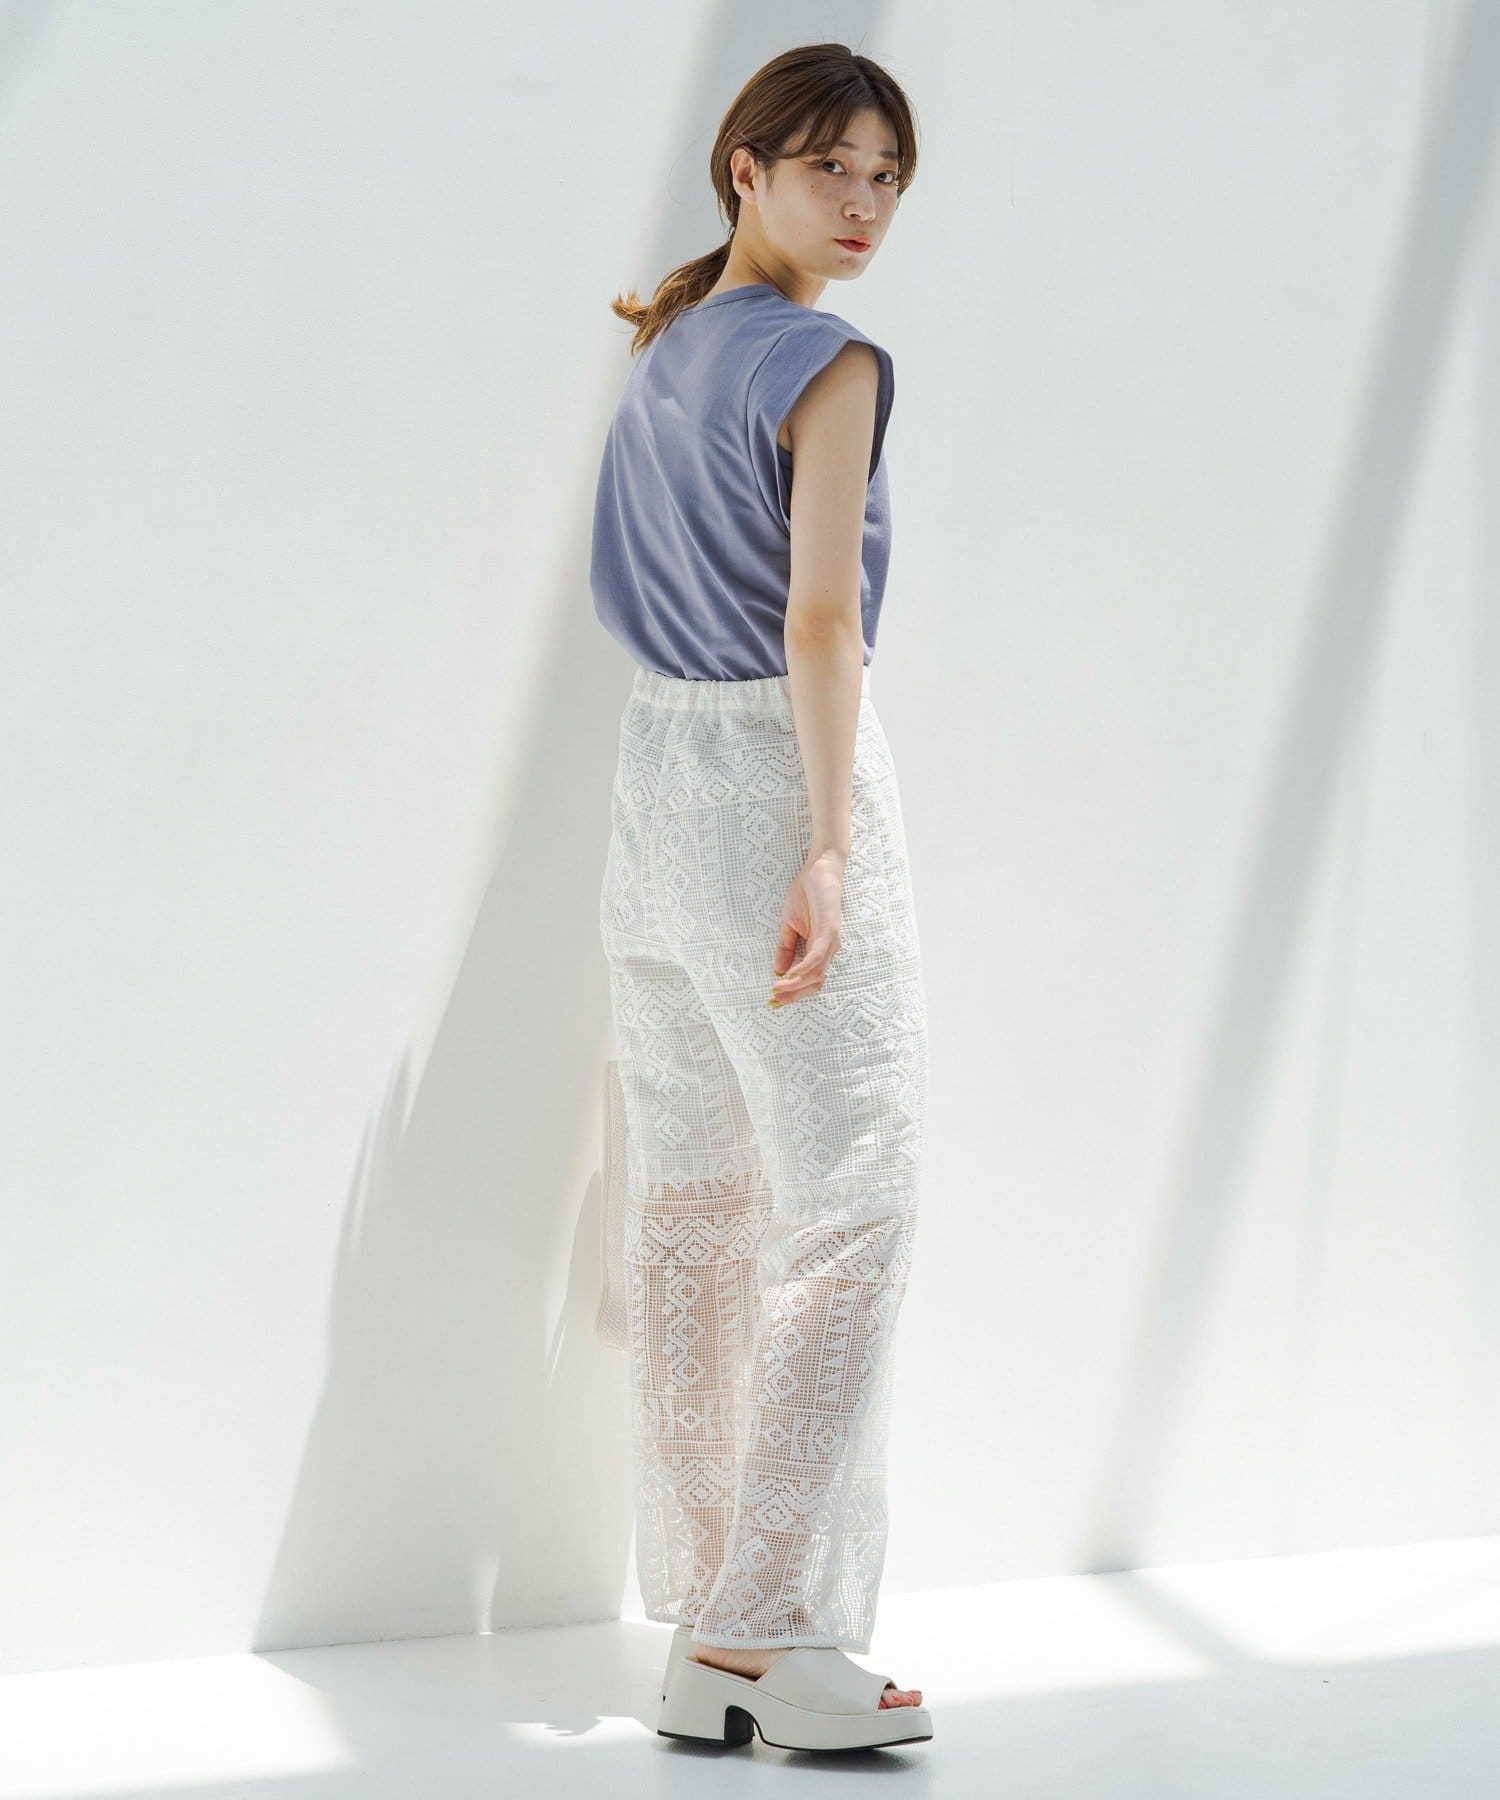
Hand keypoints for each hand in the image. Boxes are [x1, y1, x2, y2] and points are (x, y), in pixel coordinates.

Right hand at [769, 849, 845, 1005]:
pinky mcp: (829, 930)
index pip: (810, 980)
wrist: (820, 868)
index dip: (793, 993)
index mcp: (820, 948)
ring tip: (777, 990)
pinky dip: (804, 970)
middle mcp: (829, 949)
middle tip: (773, 1002)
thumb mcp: (790, 925)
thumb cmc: (807, 893)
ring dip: (796, 986)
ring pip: (817, 974)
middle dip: (793, 996)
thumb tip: (778, 971)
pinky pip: (817, 957)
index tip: (773, 1001)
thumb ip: (786, 948)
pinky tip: (790, 976)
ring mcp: (831, 941)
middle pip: (815, 983)